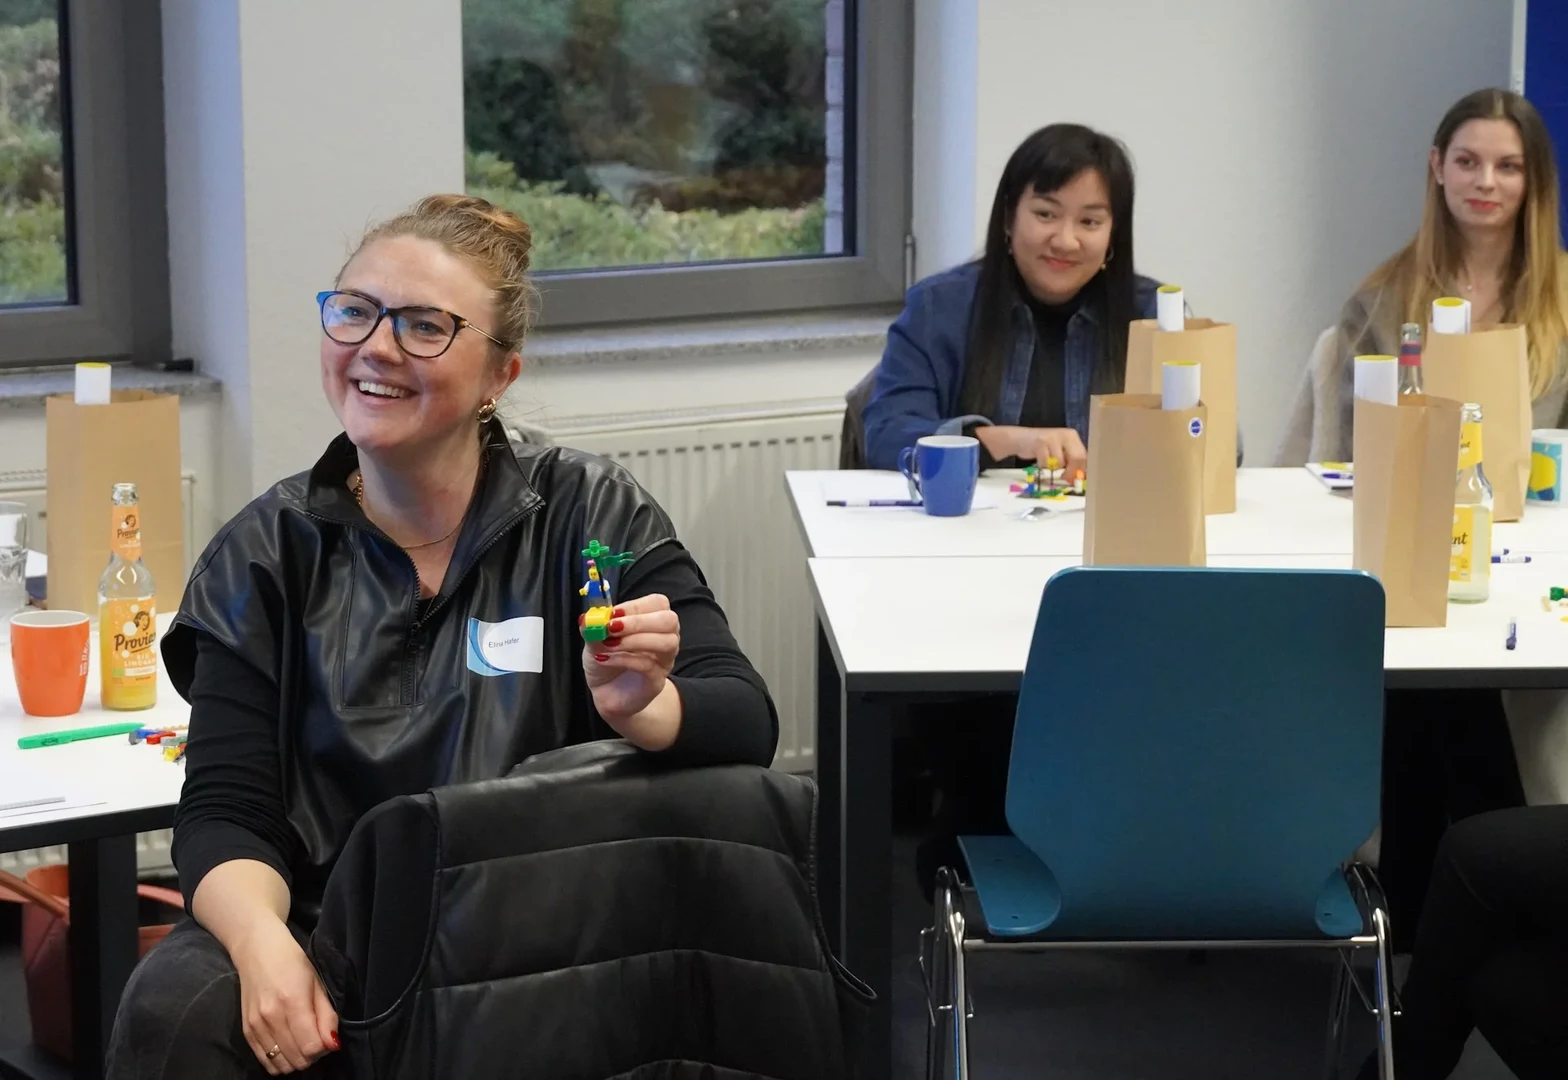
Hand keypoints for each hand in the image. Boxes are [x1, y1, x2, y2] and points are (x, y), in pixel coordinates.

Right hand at [230, 918, 338, 1074]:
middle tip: (315, 1038)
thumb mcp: (318, 983)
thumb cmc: (293, 962)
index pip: (310, 1047)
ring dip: (295, 1059)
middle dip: (312, 1055)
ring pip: (280, 1064)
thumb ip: (327, 1016)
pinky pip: (264, 1060)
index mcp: (293, 1002)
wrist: (257, 950)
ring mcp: (256, 1026)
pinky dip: (279, 1059)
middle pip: (297, 1059)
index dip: (324, 1048)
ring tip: (301, 1041)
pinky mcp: (246, 1031)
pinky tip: (286, 1045)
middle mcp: (271, 1017)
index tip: (327, 1037)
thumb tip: (333, 1044)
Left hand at [582, 593, 680, 727]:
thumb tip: (587, 618)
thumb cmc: (608, 660)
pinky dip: (624, 659)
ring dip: (635, 640)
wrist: (607, 693)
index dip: (636, 605)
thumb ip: (593, 627)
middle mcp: (665, 638)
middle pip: (669, 620)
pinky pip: (648, 666)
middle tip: (612, 628)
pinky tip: (605, 659)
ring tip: (609, 644)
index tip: (612, 613)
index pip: (658, 603)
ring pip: (666, 642)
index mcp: (653, 621)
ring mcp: (664, 660)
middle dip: (638, 621)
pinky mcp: (657, 681)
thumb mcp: (595, 640)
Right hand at [1019, 427, 1086, 476]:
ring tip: (1048, 462)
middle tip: (1064, 478)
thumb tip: (1081, 478)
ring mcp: (1053, 437)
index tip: (1076, 480)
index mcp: (1072, 436)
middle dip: (1071, 471)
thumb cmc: (1043, 448)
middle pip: (1077, 458)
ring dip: (1054, 468)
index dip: (1081, 470)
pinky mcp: (1040, 442)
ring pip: (1060, 462)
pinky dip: (1043, 466)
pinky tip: (1040, 460)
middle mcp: (1065, 434)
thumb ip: (1071, 462)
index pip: (1084, 456)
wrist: (1021, 438)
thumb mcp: (1061, 452)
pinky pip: (1046, 462)